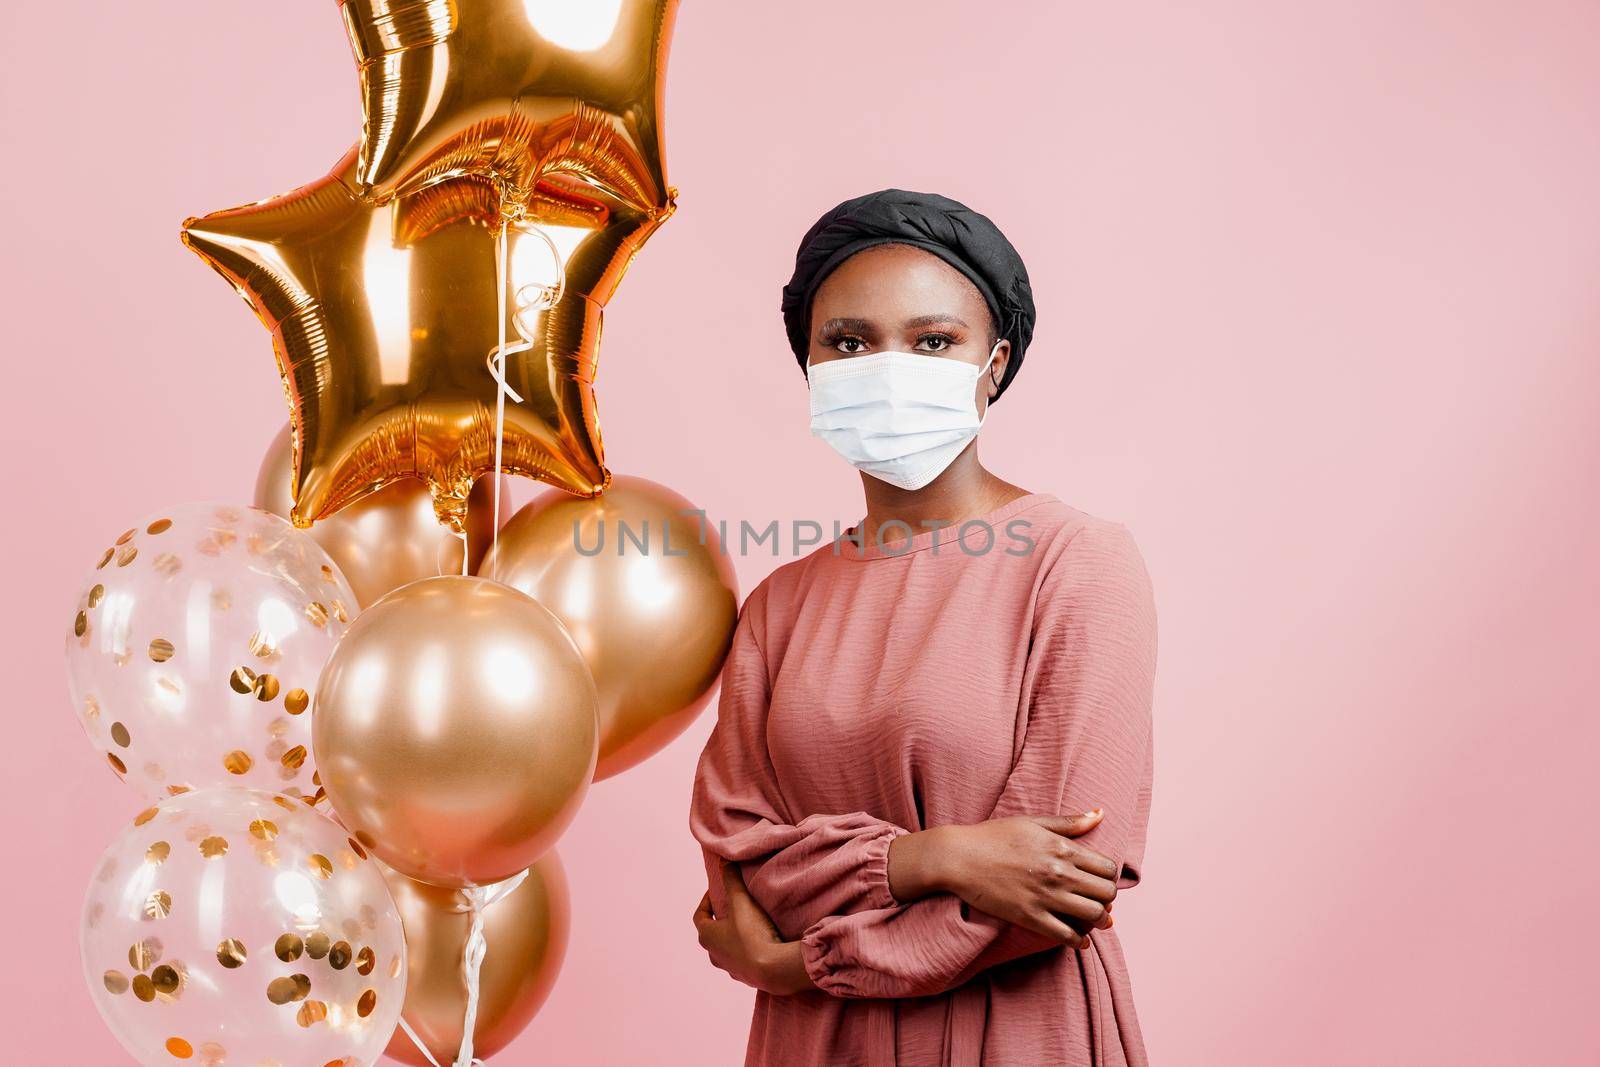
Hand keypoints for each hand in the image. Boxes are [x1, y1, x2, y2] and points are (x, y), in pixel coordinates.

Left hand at [693, 858, 815, 994]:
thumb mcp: (741, 902)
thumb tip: (723, 862)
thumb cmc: (752, 934)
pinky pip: (741, 960)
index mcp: (707, 936)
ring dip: (733, 936)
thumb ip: (732, 881)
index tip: (716, 891)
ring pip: (726, 948)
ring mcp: (728, 968)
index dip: (706, 901)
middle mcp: (713, 954)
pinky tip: (760, 943)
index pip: (699, 915)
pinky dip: (746, 950)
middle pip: (712, 932)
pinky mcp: (745, 976)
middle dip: (721, 918)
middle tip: (732, 906)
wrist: (772, 970)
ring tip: (748, 924)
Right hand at [894, 809, 1117, 947]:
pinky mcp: (1029, 917)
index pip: (1107, 868)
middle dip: (1107, 898)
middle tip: (1098, 899)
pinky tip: (1080, 941)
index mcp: (1062, 848)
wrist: (959, 856)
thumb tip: (1100, 813)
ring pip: (1093, 915)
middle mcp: (1059, 873)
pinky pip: (1066, 935)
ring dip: (1098, 919)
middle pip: (1106, 893)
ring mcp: (1045, 896)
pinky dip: (1079, 941)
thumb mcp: (1033, 822)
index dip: (1109, 876)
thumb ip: (1069, 822)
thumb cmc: (994, 835)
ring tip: (1092, 919)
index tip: (1100, 880)